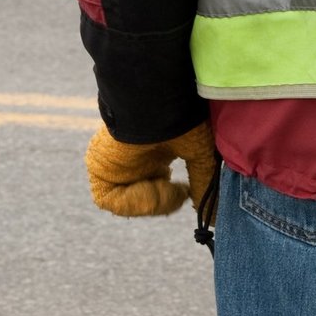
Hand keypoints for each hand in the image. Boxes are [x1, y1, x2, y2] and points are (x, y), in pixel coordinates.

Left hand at [85, 122, 217, 217]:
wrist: (159, 99)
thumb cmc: (181, 116)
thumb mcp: (199, 154)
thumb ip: (204, 183)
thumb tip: (215, 216)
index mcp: (153, 152)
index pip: (157, 186)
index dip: (172, 197)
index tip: (184, 190)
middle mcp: (132, 159)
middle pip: (143, 198)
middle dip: (164, 202)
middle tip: (177, 191)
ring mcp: (115, 164)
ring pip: (128, 202)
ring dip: (153, 202)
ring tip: (167, 185)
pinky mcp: (99, 167)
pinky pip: (108, 200)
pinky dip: (135, 202)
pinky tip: (154, 185)